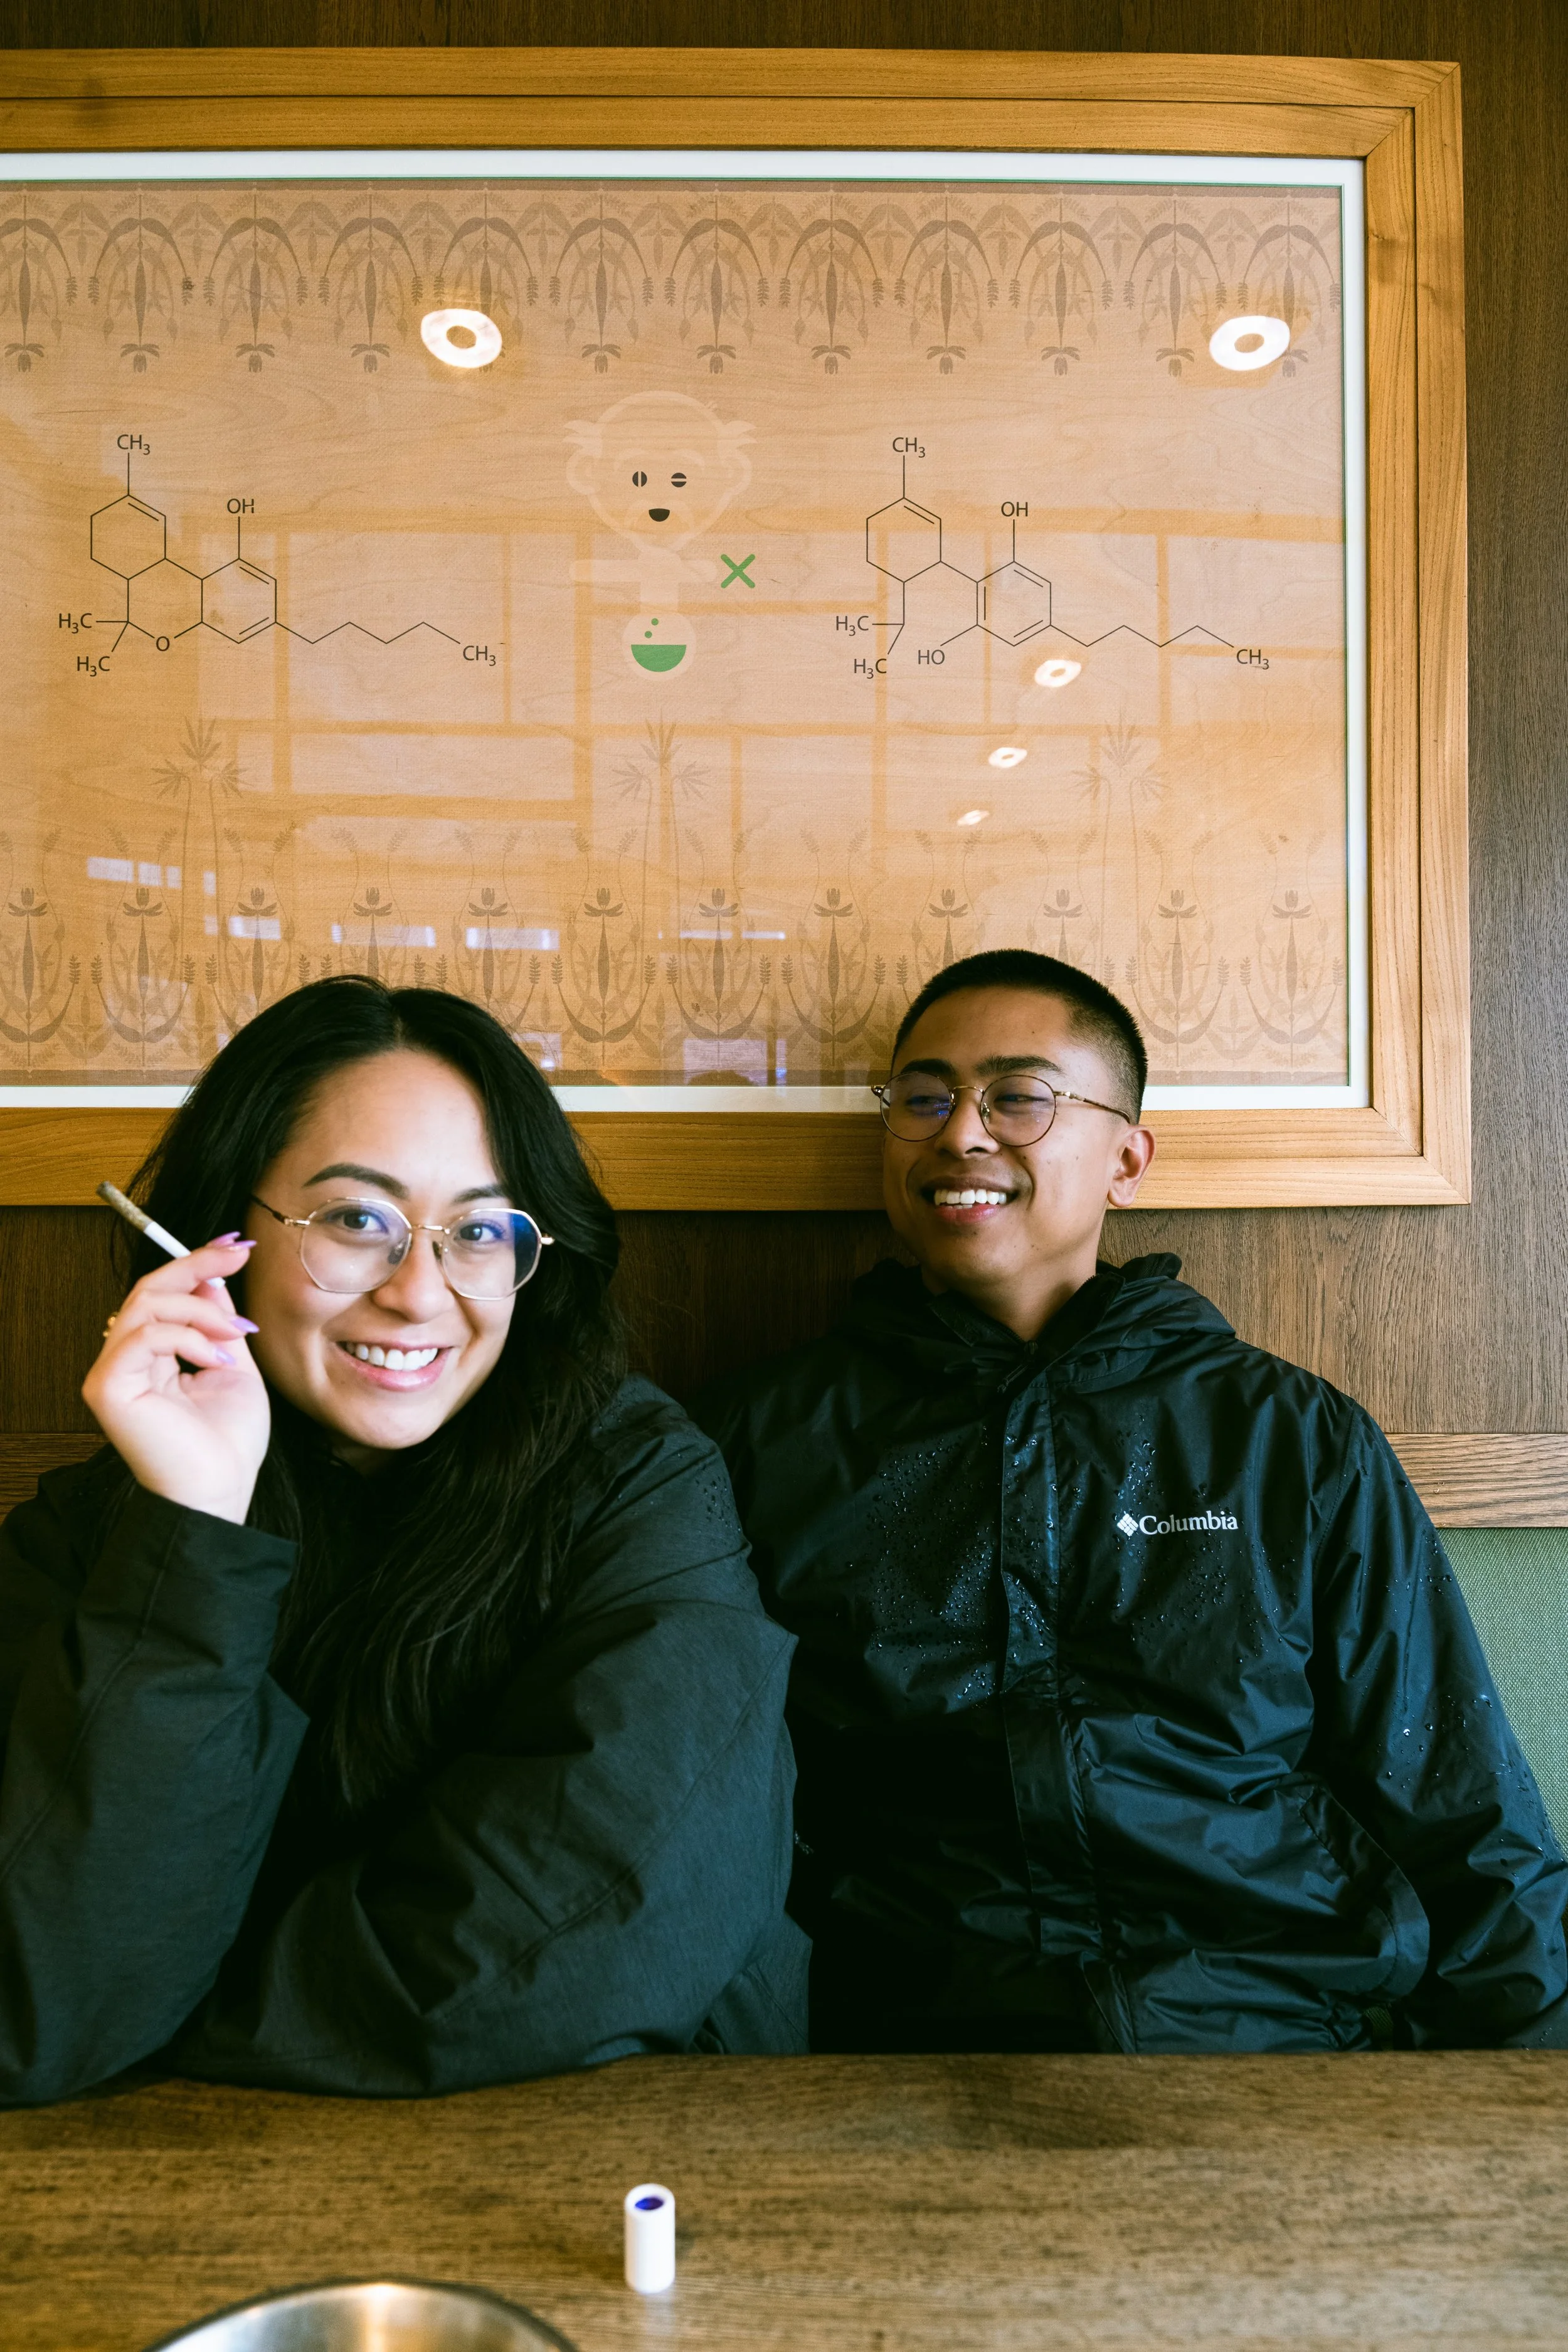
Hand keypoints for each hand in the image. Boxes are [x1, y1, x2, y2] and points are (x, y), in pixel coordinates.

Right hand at [82, 1240, 270, 1524]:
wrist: (222, 1491)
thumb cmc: (229, 1443)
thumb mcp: (234, 1365)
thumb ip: (219, 1322)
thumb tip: (214, 1275)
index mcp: (151, 1357)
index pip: (162, 1295)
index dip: (194, 1262)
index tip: (236, 1244)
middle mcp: (124, 1361)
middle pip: (149, 1290)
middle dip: (197, 1265)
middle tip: (240, 1254)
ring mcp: (110, 1373)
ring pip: (145, 1305)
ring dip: (200, 1309)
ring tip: (236, 1333)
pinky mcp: (106, 1388)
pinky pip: (142, 1336)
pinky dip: (187, 1338)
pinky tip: (217, 1361)